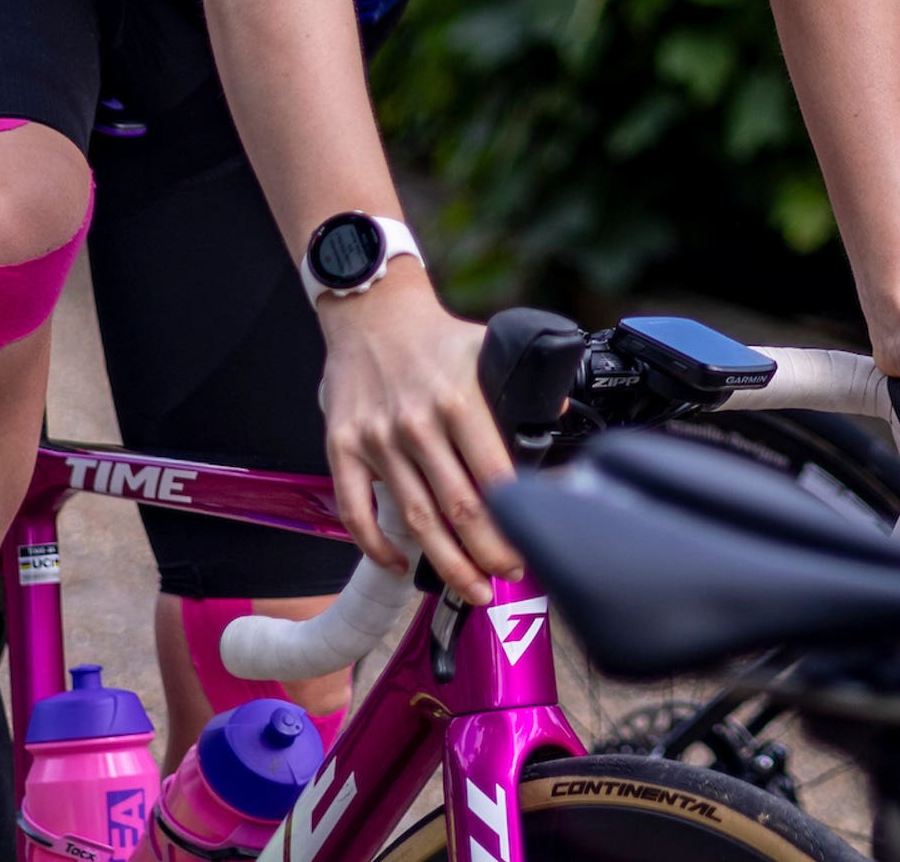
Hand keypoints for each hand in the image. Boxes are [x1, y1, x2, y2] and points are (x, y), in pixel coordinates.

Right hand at [316, 265, 520, 603]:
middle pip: (457, 510)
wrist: (370, 311)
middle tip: (507, 579)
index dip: (512, 524)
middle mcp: (417, 424)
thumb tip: (556, 418)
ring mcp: (376, 440)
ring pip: (415, 520)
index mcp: (459, 401)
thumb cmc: (434, 337)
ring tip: (471, 589)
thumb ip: (520, 385)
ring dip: (445, 564)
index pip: (493, 478)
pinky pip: (357, 510)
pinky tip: (402, 564)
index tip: (528, 549)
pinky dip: (377, 546)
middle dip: (487, 556)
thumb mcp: (488, 347)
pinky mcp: (343, 447)